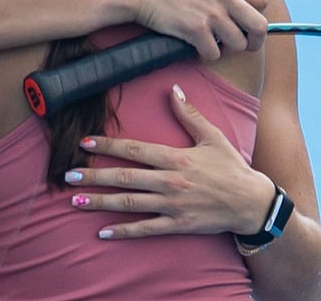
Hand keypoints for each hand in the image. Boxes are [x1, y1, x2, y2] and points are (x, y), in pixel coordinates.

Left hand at [65, 84, 274, 238]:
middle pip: (125, 177)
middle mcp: (170, 181)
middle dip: (94, 176)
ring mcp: (173, 205)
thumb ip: (189, 114)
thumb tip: (173, 89)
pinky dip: (124, 232)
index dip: (108, 146)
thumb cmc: (231, 167)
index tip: (84, 143)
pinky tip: (103, 232)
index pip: (135, 150)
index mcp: (176, 157)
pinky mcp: (178, 225)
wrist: (251, 203)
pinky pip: (146, 229)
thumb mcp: (212, 137)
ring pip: (130, 203)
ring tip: (75, 201)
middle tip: (69, 175)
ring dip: (101, 202)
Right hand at [132, 0, 268, 60]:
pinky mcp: (196, 30)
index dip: (257, 13)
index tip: (247, 21)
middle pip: (260, 25)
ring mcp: (211, 13)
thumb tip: (243, 8)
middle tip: (243, 43)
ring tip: (213, 43)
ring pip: (238, 43)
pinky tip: (196, 45)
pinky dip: (206, 54)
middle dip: (254, 40)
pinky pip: (214, 53)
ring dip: (227, 48)